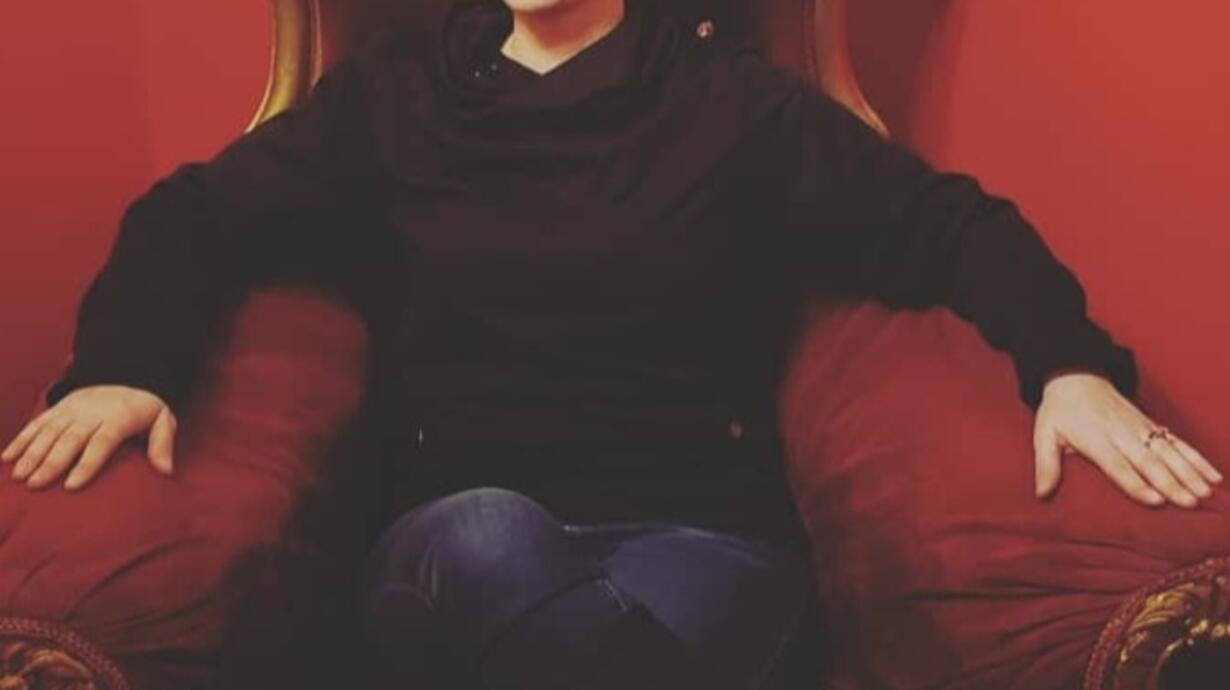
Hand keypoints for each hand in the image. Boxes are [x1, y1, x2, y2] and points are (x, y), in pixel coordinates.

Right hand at [2, 385, 176, 490]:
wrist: (123, 377)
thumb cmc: (143, 409)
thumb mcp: (162, 419)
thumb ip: (163, 443)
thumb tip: (166, 471)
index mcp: (118, 418)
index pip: (101, 442)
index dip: (87, 463)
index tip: (72, 486)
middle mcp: (91, 414)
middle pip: (69, 439)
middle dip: (51, 462)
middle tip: (36, 485)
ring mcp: (70, 410)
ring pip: (48, 432)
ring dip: (31, 454)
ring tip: (19, 477)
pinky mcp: (56, 410)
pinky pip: (36, 424)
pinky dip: (20, 440)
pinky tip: (6, 459)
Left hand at [1034, 372, 1220, 507]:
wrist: (1076, 376)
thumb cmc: (1059, 410)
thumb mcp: (1044, 434)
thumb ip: (1045, 464)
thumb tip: (1041, 494)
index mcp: (1095, 437)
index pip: (1118, 464)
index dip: (1137, 483)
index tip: (1155, 501)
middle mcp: (1122, 433)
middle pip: (1149, 460)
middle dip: (1171, 482)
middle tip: (1190, 502)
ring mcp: (1140, 428)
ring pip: (1168, 451)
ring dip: (1189, 472)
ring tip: (1206, 493)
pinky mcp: (1151, 425)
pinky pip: (1177, 442)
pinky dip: (1196, 458)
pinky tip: (1213, 475)